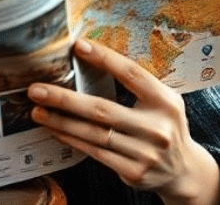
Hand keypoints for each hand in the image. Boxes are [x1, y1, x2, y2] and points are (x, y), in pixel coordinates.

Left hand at [27, 39, 219, 204]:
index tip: (78, 47)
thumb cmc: (163, 125)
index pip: (131, 74)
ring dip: (61, 122)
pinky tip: (54, 130)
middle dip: (64, 99)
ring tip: (37, 111)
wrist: (183, 171)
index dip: (104, 58)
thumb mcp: (163, 101)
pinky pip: (95, 153)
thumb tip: (92, 57)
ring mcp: (145, 153)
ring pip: (93, 134)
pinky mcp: (134, 172)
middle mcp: (157, 128)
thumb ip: (137, 84)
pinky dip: (72, 140)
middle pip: (102, 109)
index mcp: (166, 102)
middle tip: (36, 89)